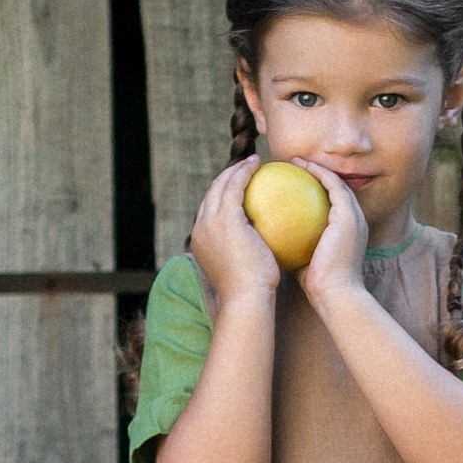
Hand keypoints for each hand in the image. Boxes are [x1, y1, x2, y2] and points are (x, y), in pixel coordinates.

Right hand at [187, 155, 279, 305]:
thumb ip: (248, 258)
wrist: (246, 300)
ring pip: (220, 184)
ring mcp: (209, 222)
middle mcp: (200, 228)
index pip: (210, 211)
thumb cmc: (253, 294)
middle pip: (211, 194)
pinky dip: (245, 171)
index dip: (223, 196)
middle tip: (247, 169)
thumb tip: (263, 251)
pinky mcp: (225, 218)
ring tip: (254, 163)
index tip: (242, 189)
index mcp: (201, 242)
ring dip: (236, 169)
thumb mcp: (246, 273)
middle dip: (226, 177)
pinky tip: (260, 166)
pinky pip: (235, 185)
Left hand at [298, 161, 370, 310]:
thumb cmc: (317, 285)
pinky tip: (299, 166)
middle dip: (318, 174)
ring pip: (337, 182)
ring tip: (297, 160)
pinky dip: (318, 172)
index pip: (332, 204)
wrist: (335, 294)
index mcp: (348, 231)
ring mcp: (355, 216)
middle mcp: (355, 220)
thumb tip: (272, 237)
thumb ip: (294, 246)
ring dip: (317, 168)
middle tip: (295, 166)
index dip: (315, 191)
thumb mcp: (304, 260)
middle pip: (337, 189)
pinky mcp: (349, 215)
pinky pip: (332, 184)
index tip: (293, 183)